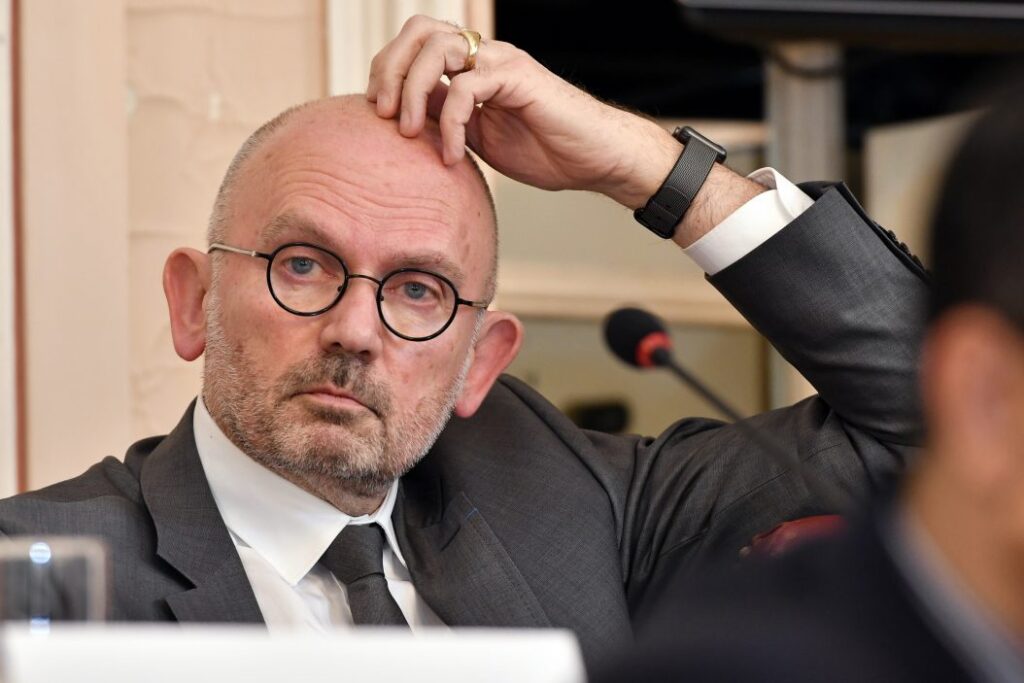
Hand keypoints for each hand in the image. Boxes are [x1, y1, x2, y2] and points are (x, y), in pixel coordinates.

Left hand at [366, 15, 678, 208]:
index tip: (378, 111)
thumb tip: (406, 121)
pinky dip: (451, 124)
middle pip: (419, 31)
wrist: (596, 159)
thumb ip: (447, 120)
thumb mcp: (480, 137)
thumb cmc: (547, 151)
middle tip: (384, 113)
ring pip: (438, 50)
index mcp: (472, 65)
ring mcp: (502, 62)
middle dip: (390, 69)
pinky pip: (466, 88)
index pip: (415, 45)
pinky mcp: (518, 78)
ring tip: (409, 131)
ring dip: (413, 90)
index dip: (387, 70)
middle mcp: (485, 55)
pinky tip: (452, 157)